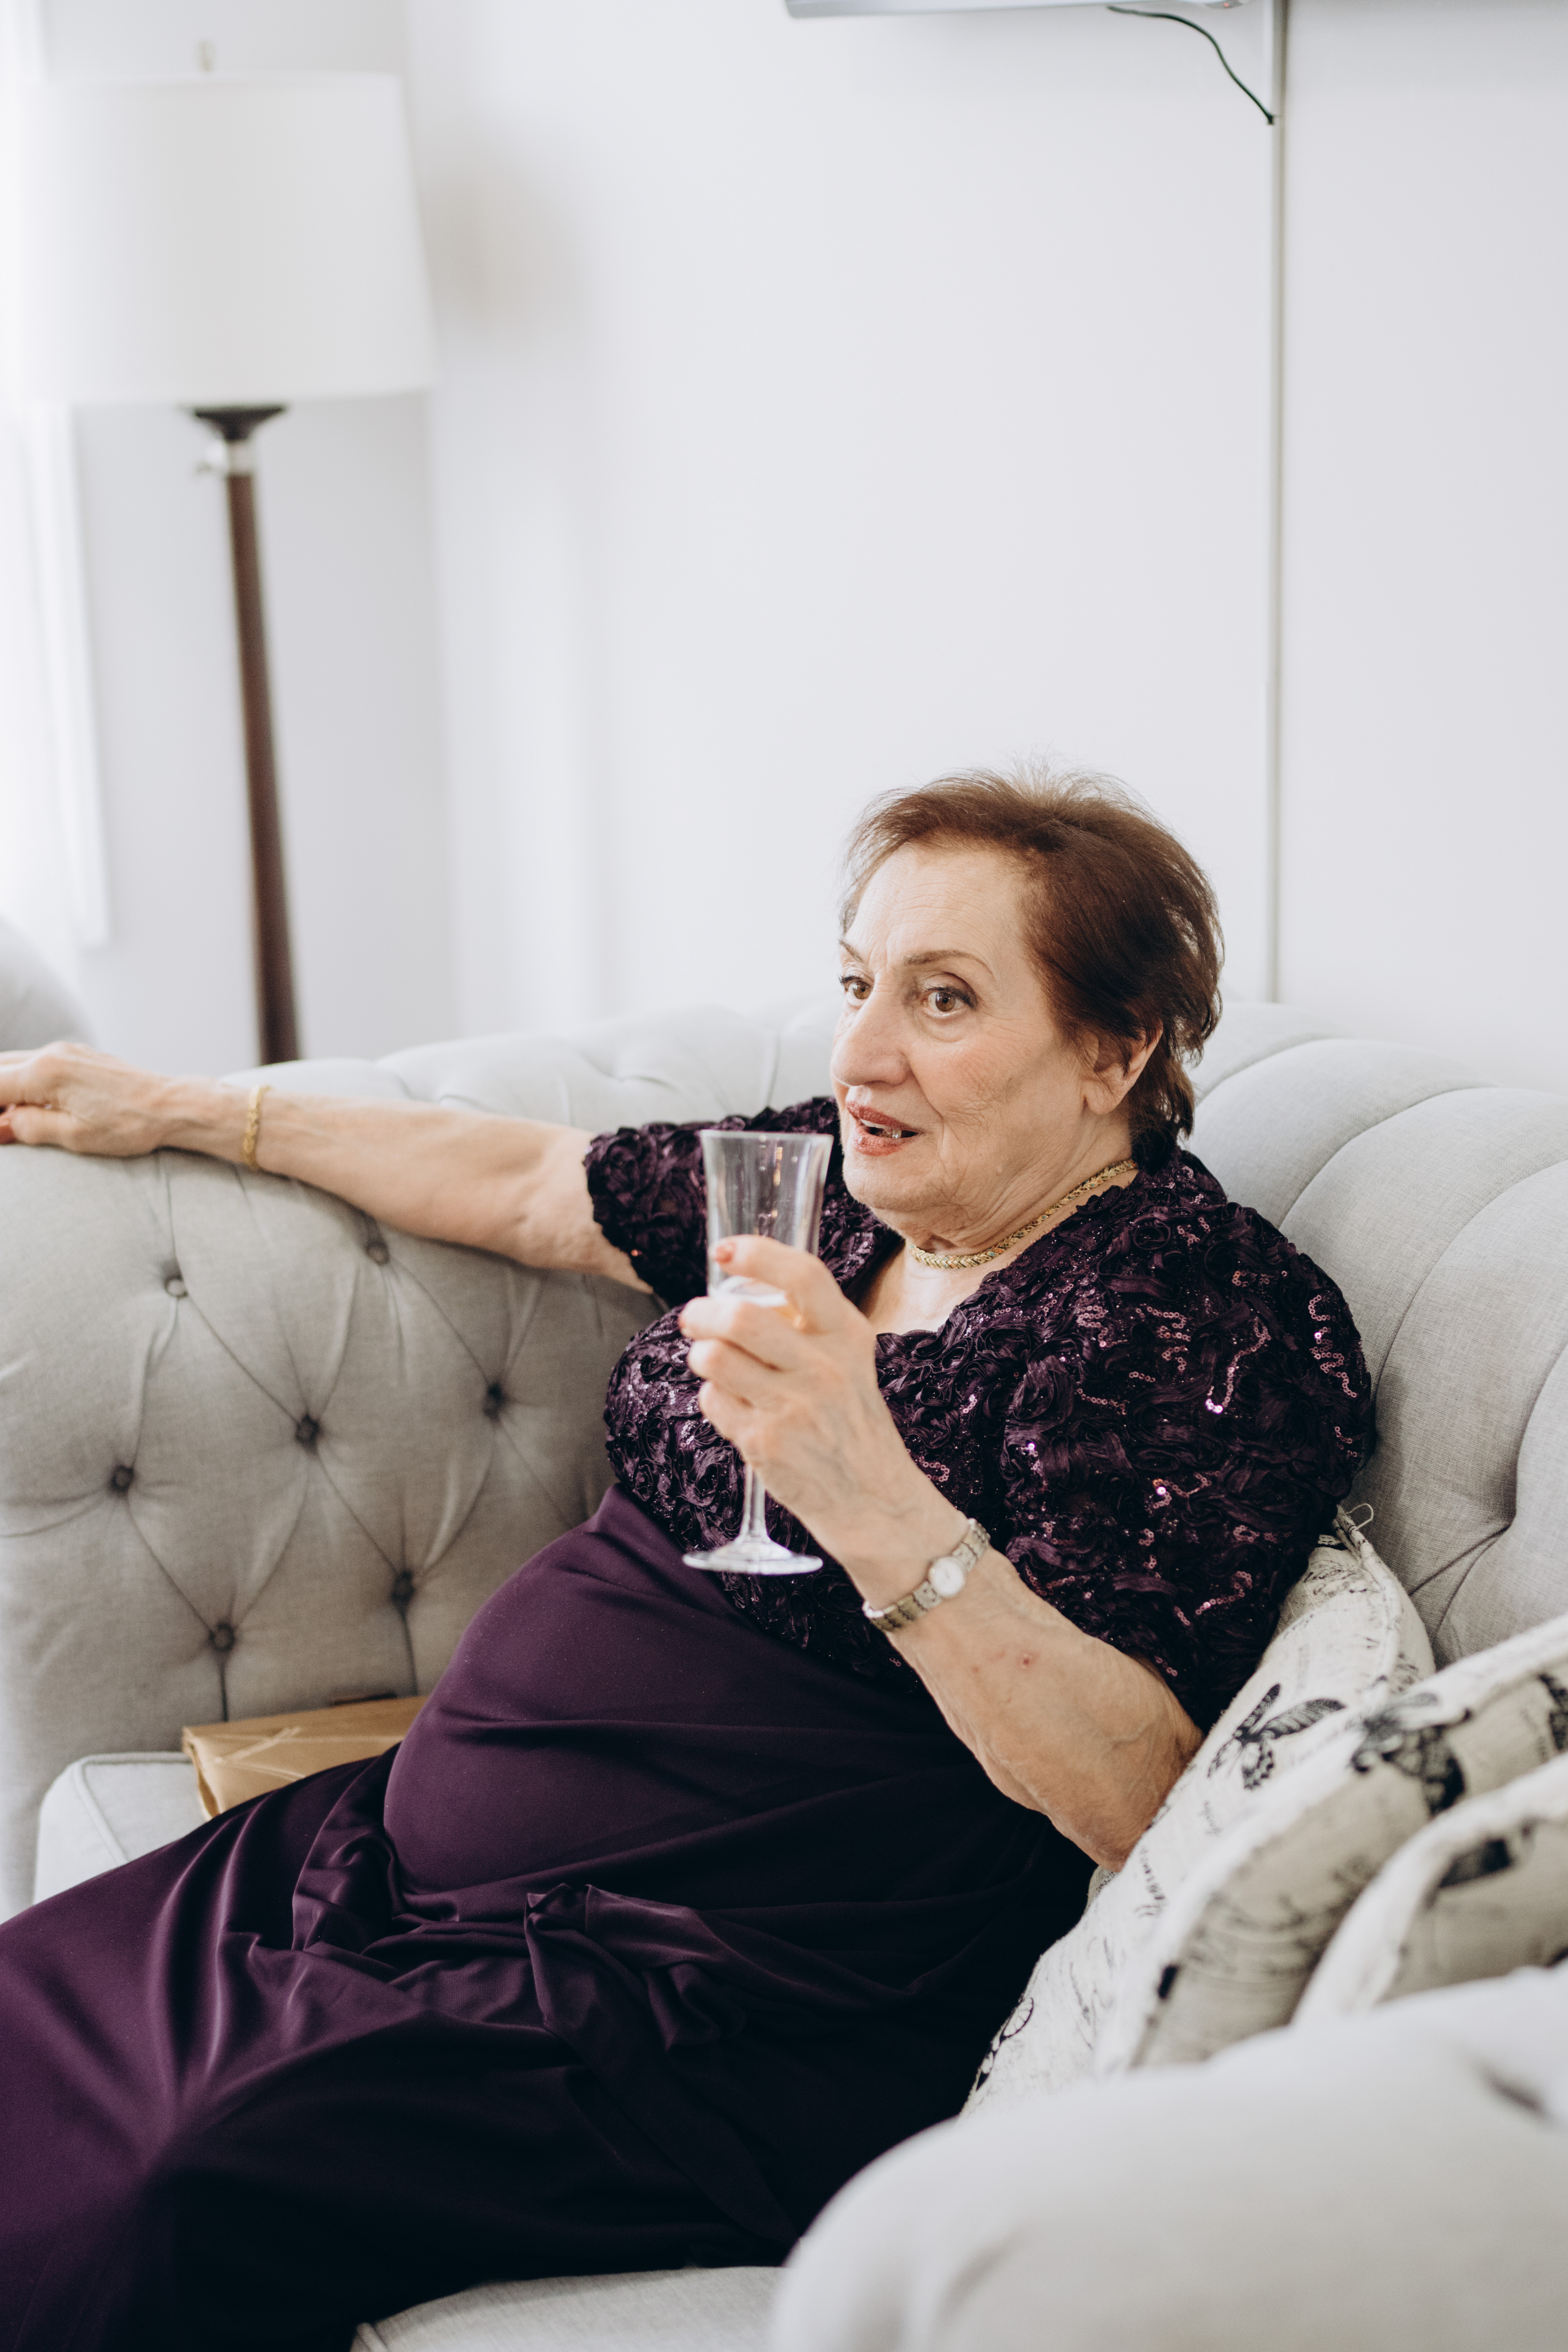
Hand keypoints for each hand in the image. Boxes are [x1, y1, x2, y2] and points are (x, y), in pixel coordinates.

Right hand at [0, 1043, 189, 1157]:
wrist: (171, 1106)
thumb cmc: (128, 1125)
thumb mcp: (73, 1136)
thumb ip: (28, 1127)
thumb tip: (0, 1126)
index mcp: (45, 1073)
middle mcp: (52, 1054)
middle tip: (2, 1124)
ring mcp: (66, 1051)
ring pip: (14, 1064)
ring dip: (5, 1088)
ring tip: (11, 1118)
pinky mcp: (78, 1056)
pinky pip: (35, 1063)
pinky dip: (22, 1081)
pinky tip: (28, 1105)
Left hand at [678, 1235, 960, 1586]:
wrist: (871, 1497)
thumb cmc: (848, 1419)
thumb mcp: (848, 1360)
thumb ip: (806, 1324)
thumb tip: (737, 1290)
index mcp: (847, 1335)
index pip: (804, 1276)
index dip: (758, 1255)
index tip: (725, 1250)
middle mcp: (824, 1367)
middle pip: (741, 1318)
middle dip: (702, 1312)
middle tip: (694, 1317)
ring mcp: (794, 1407)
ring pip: (715, 1358)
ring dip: (701, 1355)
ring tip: (712, 1361)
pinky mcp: (766, 1442)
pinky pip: (713, 1400)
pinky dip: (713, 1398)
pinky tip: (735, 1406)